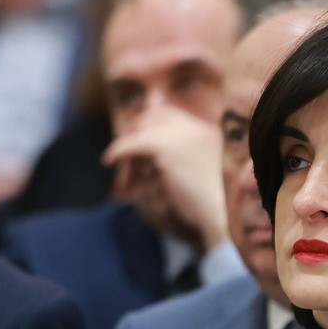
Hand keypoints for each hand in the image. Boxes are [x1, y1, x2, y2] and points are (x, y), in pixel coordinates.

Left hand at [107, 105, 229, 250]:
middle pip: (151, 117)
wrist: (219, 215)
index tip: (134, 145)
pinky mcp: (166, 148)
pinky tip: (108, 161)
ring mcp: (182, 134)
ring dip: (127, 152)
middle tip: (124, 159)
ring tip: (123, 177)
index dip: (146, 126)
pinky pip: (132, 144)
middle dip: (134, 135)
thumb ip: (177, 157)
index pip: (167, 113)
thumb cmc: (209, 206)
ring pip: (140, 132)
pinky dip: (117, 151)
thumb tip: (144, 154)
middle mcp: (195, 127)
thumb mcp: (197, 173)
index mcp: (206, 130)